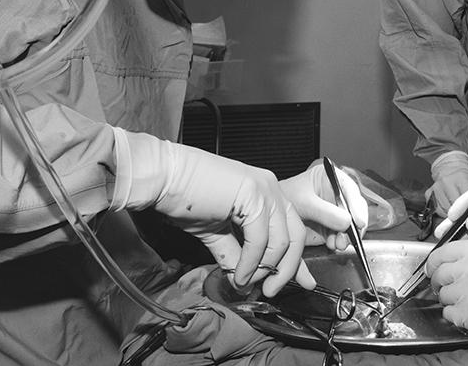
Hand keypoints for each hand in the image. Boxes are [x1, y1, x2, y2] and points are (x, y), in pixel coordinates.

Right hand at [110, 128, 308, 295]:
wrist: (164, 177)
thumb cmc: (184, 198)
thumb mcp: (216, 232)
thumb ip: (235, 255)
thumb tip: (242, 281)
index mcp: (266, 193)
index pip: (293, 229)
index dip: (297, 260)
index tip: (303, 282)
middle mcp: (271, 188)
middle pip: (296, 235)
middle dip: (288, 269)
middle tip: (271, 290)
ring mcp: (264, 190)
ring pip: (281, 241)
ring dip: (264, 269)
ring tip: (245, 282)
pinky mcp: (252, 196)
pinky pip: (260, 240)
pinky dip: (250, 263)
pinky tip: (237, 274)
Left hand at [281, 159, 368, 251]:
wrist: (272, 214)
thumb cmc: (285, 197)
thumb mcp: (304, 202)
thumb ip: (324, 211)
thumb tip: (346, 221)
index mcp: (332, 178)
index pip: (350, 190)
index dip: (357, 206)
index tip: (359, 221)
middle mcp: (337, 194)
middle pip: (355, 208)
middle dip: (354, 225)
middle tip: (349, 236)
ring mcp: (335, 211)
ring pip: (350, 225)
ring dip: (347, 236)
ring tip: (338, 243)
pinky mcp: (332, 226)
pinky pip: (341, 235)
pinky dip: (339, 242)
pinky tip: (332, 244)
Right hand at [427, 151, 467, 216]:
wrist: (450, 165)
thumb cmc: (465, 175)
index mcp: (460, 178)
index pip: (464, 200)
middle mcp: (446, 182)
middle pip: (454, 207)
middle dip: (460, 213)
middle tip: (466, 214)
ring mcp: (436, 188)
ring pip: (444, 210)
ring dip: (452, 214)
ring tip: (458, 210)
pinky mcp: (429, 193)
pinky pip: (436, 210)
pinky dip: (443, 211)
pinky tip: (449, 206)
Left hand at [427, 240, 467, 365]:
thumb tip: (455, 260)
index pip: (443, 251)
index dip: (435, 261)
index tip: (436, 267)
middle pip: (438, 274)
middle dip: (438, 280)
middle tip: (445, 286)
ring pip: (442, 295)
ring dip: (449, 298)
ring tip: (463, 300)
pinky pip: (449, 314)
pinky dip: (454, 314)